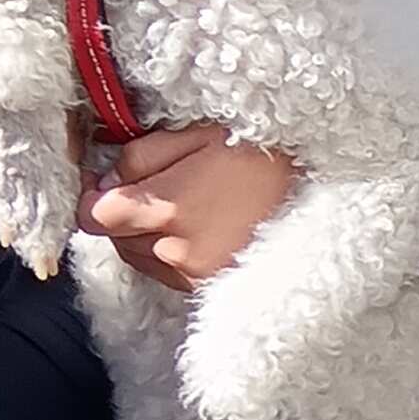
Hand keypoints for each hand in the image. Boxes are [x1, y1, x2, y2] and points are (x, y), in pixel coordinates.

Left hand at [80, 125, 300, 292]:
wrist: (327, 188)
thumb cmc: (266, 152)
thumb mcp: (203, 132)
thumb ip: (143, 153)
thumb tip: (107, 176)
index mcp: (169, 205)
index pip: (92, 215)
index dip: (91, 197)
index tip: (103, 184)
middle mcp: (175, 248)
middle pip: (114, 238)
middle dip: (123, 213)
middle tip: (157, 185)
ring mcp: (193, 274)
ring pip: (138, 257)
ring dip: (146, 235)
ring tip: (184, 206)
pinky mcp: (210, 288)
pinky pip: (166, 272)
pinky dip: (171, 252)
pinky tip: (200, 228)